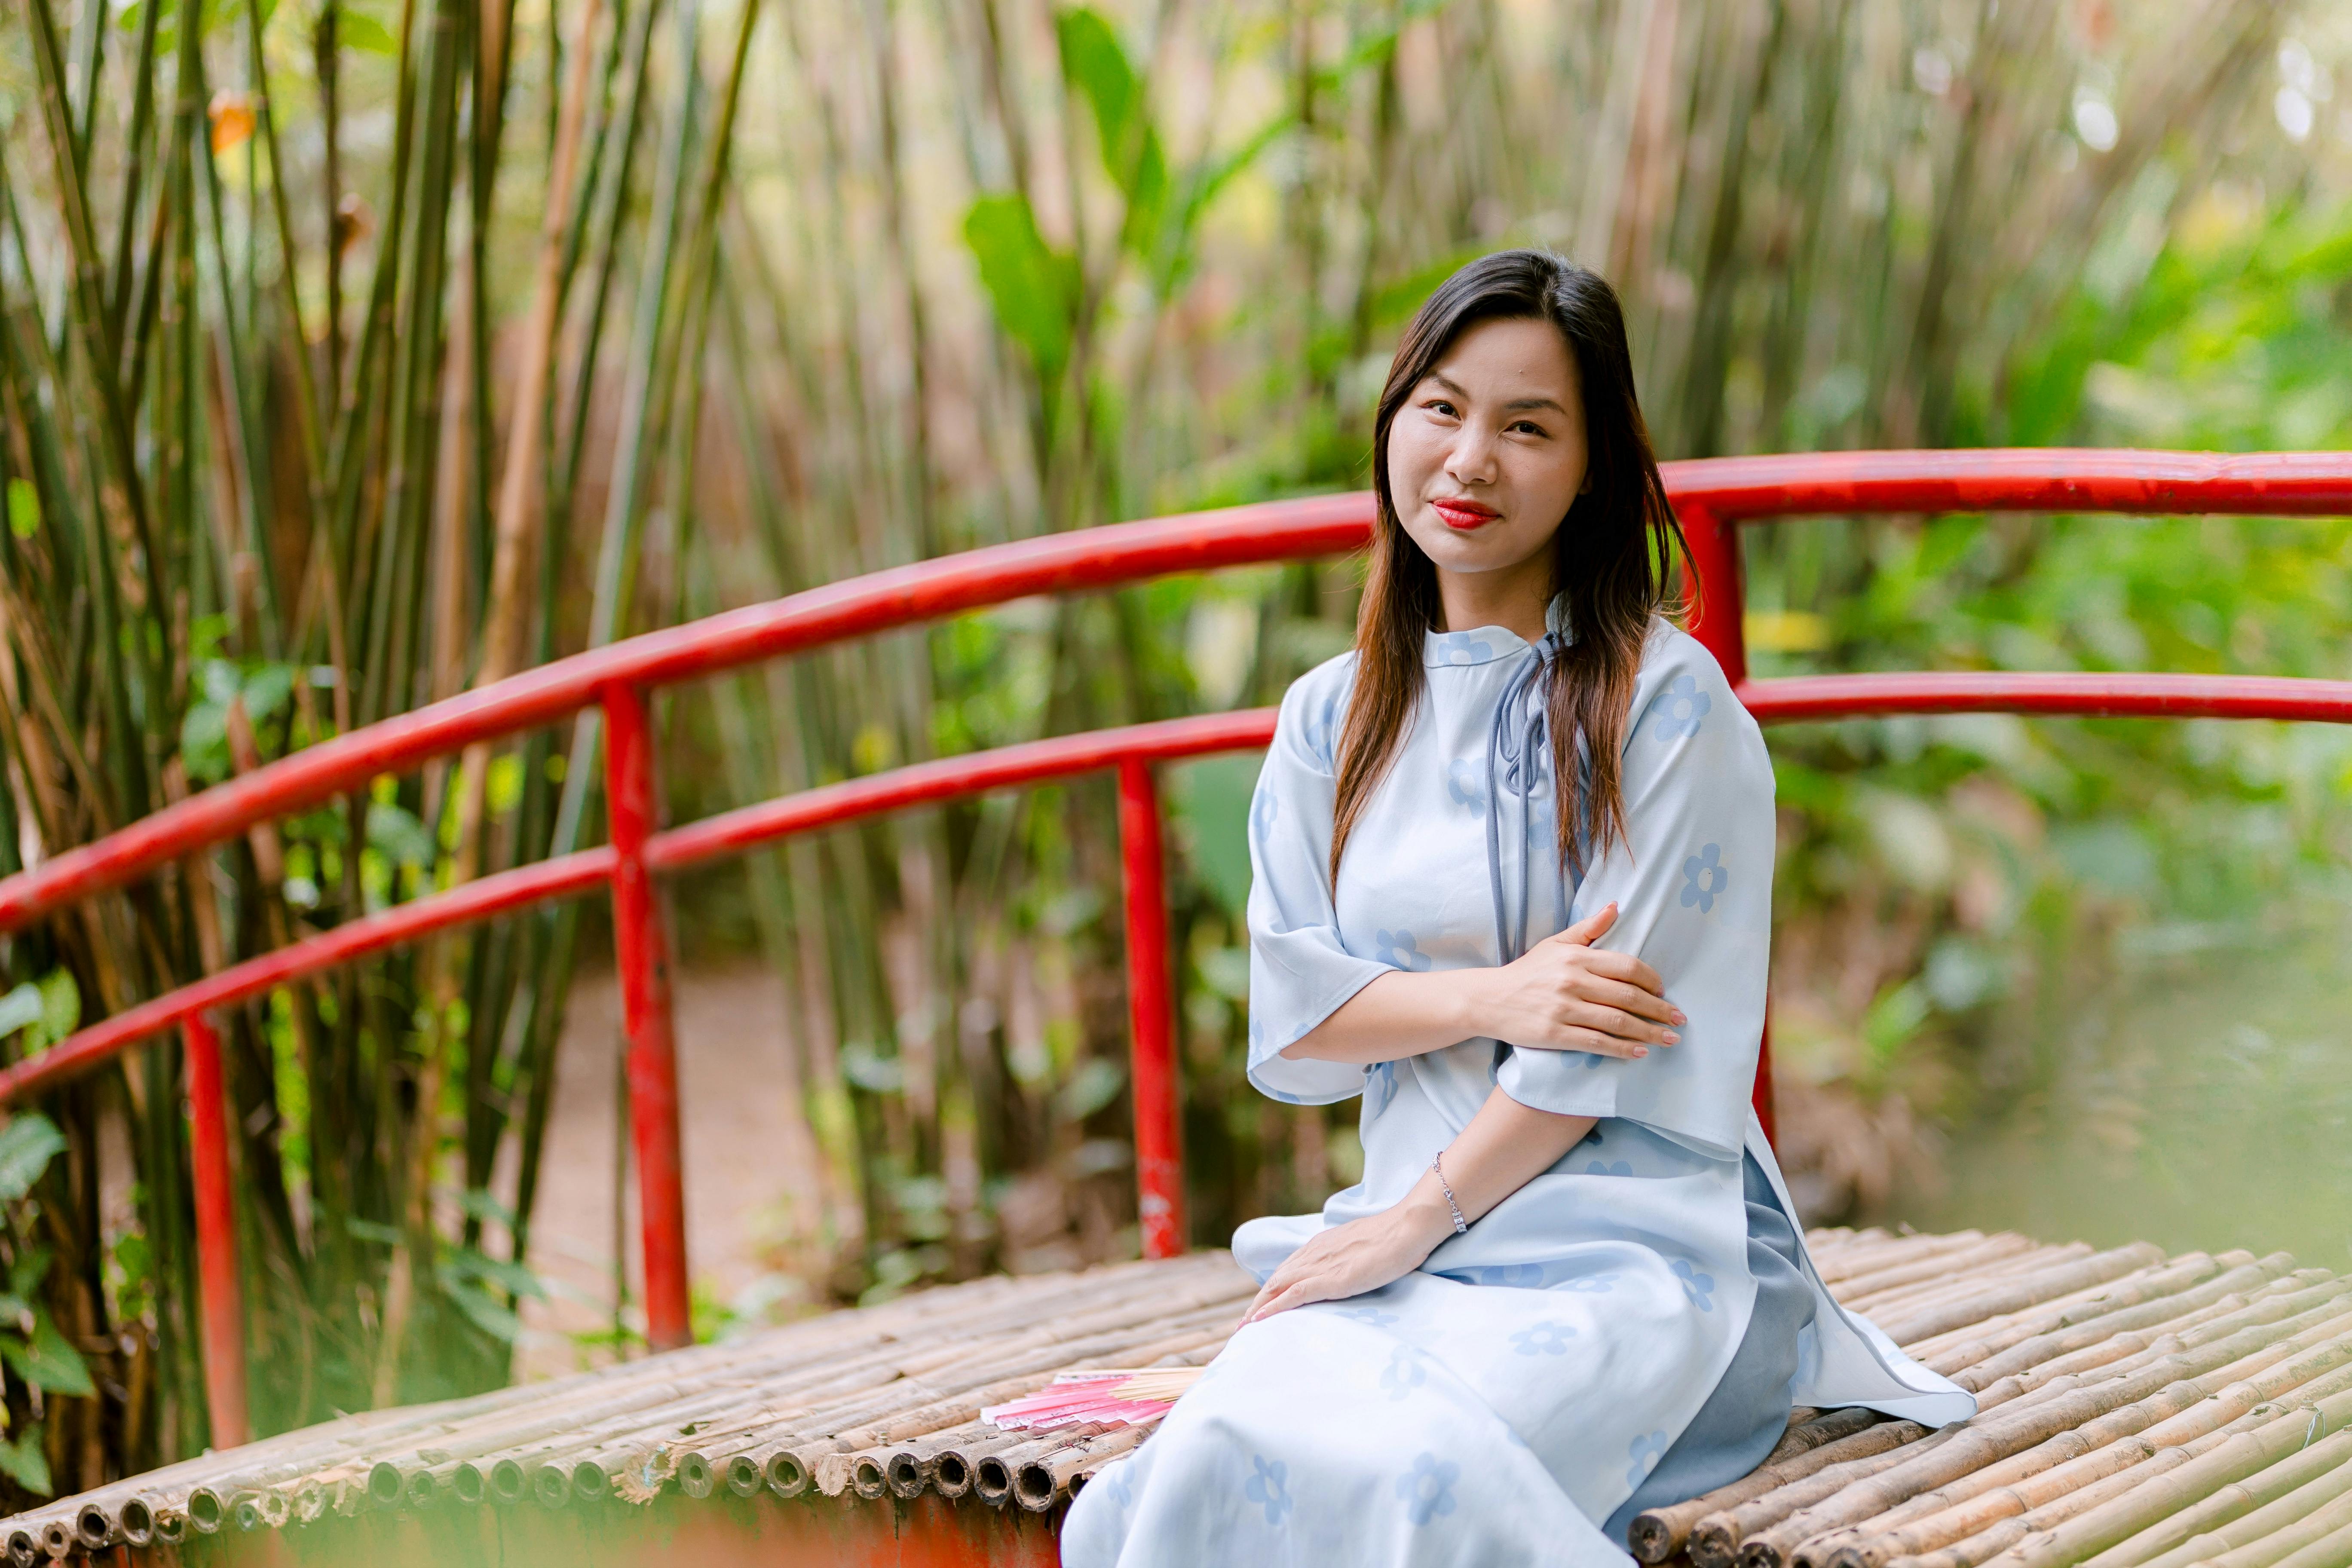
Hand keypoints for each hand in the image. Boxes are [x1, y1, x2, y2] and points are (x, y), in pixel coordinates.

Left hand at [1240, 1199, 1451, 1324]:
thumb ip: (1347, 1258)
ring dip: (1257, 1309)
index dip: (1270, 1290)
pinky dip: (1273, 1308)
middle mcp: (1314, 1253)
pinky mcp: (1332, 1279)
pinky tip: (1260, 1321)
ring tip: (1243, 1329)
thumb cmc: (1394, 1238)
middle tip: (1242, 1326)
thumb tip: (1347, 1272)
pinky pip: (1294, 1294)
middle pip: (1275, 1280)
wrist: (1408, 1226)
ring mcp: (1321, 1266)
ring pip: (1277, 1287)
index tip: (1259, 1308)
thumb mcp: (1362, 1248)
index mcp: (1321, 1245)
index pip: (1287, 1270)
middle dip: (1256, 1304)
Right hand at [1468, 903, 1679, 1058]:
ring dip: (1649, 1033)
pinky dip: (1622, 1049)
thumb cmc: (1527, 972)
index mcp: (1575, 957)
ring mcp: (1563, 1009)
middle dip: (1659, 1010)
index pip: (1627, 967)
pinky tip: (1640, 1053)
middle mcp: (1572, 981)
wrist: (1489, 999)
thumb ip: (1588, 928)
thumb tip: (1616, 907)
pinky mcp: (1555, 1034)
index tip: (1664, 991)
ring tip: (1669, 1040)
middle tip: (1679, 1020)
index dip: (1652, 980)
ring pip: (1617, 1022)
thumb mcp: (1555, 943)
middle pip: (1628, 996)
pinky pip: (1597, 1043)